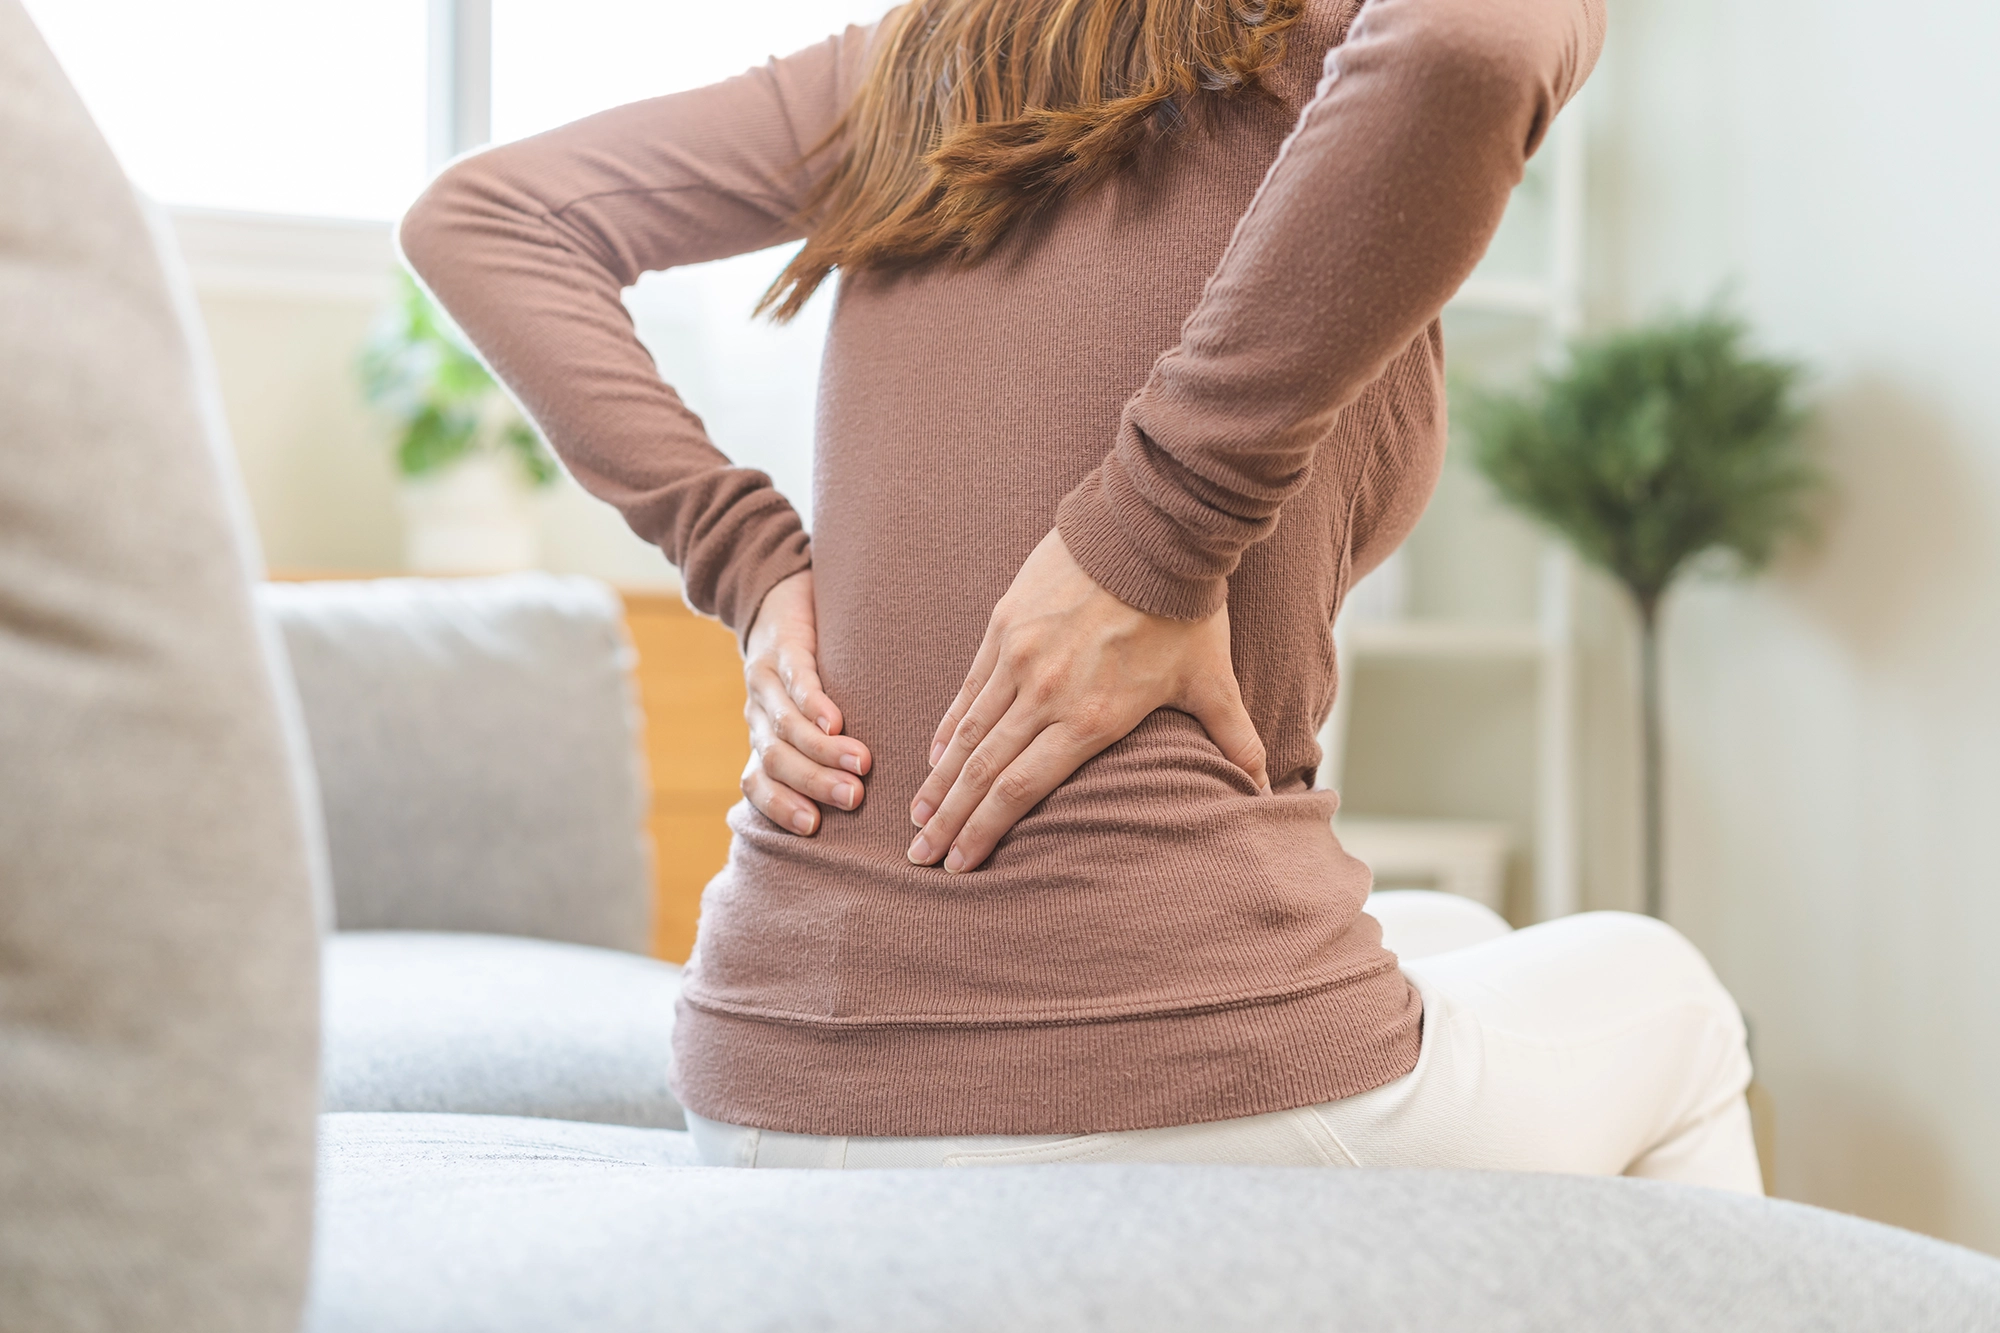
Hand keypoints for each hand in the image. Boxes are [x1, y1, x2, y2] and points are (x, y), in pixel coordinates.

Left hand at [740, 570, 870, 834]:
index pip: (757, 785)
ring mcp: (765, 682)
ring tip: (861, 765)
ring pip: (785, 726)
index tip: (814, 829)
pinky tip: (837, 720)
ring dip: (822, 750)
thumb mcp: (803, 719)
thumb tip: (863, 808)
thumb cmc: (806, 674)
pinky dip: (814, 704)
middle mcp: (756, 716)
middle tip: (853, 799)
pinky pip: (795, 680)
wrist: (776, 598)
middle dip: (812, 783)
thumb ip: (819, 756)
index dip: (779, 807)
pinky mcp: (781, 648)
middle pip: (775, 761)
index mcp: (761, 741)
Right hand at [909, 530, 1269, 873]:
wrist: (1152, 530)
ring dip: (939, 781)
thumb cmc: (1186, 610)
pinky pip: (969, 688)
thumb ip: (1234, 741)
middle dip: (949, 821)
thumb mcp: (1213, 682)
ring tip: (917, 817)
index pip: (1021, 791)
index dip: (986, 833)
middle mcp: (1046, 694)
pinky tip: (936, 755)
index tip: (960, 866)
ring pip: (968, 734)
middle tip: (919, 858)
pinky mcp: (1006, 624)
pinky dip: (950, 726)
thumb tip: (1270, 790)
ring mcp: (1020, 658)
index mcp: (1091, 719)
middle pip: (984, 773)